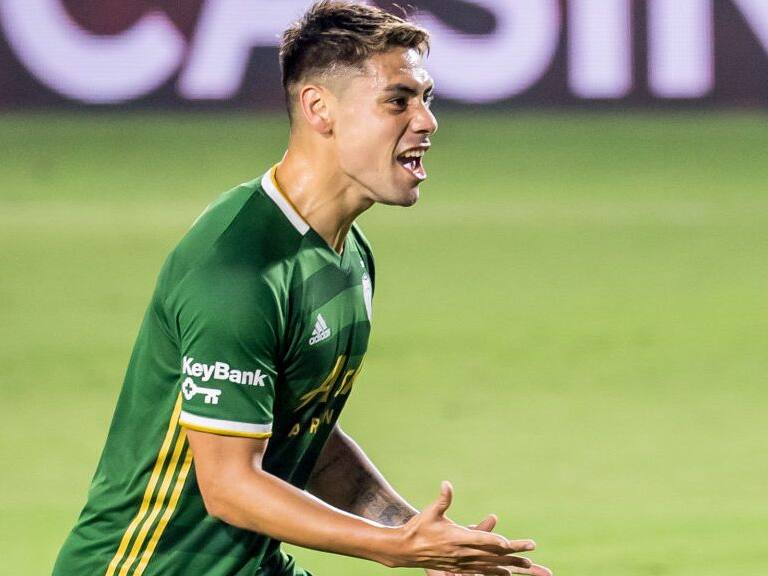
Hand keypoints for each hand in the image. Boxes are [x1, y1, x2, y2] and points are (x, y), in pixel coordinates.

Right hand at [386, 481, 551, 575]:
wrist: (406, 550)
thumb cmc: (419, 528)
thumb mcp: (430, 512)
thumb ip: (442, 499)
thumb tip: (446, 484)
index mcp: (456, 537)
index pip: (479, 539)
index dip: (493, 540)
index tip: (508, 542)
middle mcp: (462, 553)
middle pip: (492, 554)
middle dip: (513, 553)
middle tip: (532, 552)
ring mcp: (463, 562)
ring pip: (491, 565)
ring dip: (511, 565)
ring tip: (529, 566)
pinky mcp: (461, 567)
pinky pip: (483, 571)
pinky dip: (497, 572)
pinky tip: (508, 573)